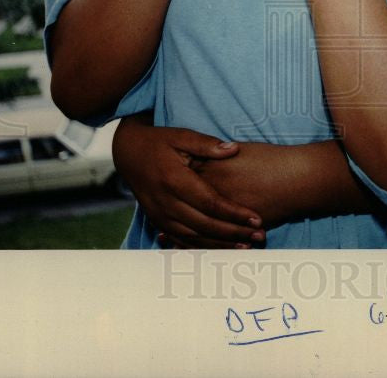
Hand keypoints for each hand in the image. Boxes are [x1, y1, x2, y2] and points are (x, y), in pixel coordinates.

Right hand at [112, 114, 265, 248]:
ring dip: (220, 244)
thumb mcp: (182, 136)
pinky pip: (181, 240)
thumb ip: (208, 144)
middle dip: (233, 233)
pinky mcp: (156, 221)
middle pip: (204, 224)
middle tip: (258, 237)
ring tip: (245, 246)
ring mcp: (159, 215)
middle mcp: (165, 202)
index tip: (256, 219)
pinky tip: (220, 250)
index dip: (234, 213)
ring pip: (193, 237)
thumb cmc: (159, 142)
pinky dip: (202, 247)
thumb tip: (234, 149)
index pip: (210, 202)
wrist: (128, 153)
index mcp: (174, 180)